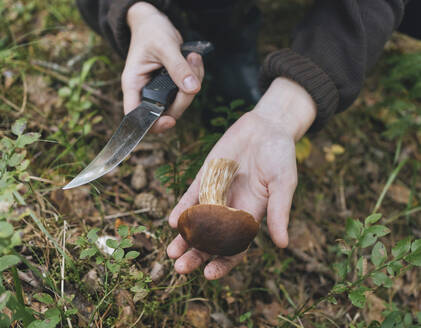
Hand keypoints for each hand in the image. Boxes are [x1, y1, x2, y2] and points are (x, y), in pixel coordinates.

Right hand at [123, 2, 203, 132]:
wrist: (154, 22)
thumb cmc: (151, 31)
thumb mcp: (164, 46)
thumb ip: (178, 68)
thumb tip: (193, 88)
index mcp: (133, 85)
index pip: (136, 116)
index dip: (152, 124)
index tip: (170, 120)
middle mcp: (146, 92)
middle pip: (166, 112)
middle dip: (184, 96)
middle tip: (192, 66)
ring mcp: (160, 91)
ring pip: (181, 102)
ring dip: (193, 82)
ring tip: (193, 57)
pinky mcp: (172, 86)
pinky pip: (188, 91)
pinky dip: (196, 77)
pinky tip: (194, 59)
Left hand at [167, 77, 316, 279]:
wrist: (265, 127)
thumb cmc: (280, 156)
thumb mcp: (283, 183)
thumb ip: (279, 211)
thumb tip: (283, 244)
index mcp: (251, 216)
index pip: (235, 247)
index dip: (223, 262)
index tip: (209, 274)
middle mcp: (230, 209)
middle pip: (211, 239)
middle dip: (196, 255)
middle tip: (181, 268)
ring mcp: (215, 194)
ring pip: (197, 222)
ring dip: (184, 238)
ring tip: (171, 252)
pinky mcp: (205, 178)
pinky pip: (191, 197)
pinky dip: (182, 209)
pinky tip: (173, 221)